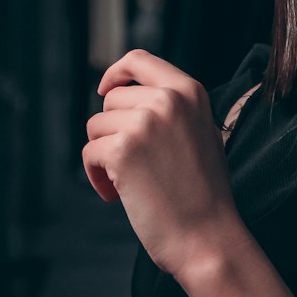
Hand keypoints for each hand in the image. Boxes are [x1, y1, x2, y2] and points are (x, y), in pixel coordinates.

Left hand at [82, 49, 236, 278]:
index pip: (139, 60)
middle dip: (112, 131)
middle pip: (112, 99)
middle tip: (130, 164)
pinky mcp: (123, 149)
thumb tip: (131, 97)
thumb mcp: (201, 133)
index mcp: (190, 91)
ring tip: (127, 182)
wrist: (207, 236)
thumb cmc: (204, 193)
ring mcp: (145, 122)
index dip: (115, 73)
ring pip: (96, 126)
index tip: (104, 90)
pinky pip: (89, 153)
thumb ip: (173, 110)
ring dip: (103, 156)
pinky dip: (96, 177)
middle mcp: (168, 99)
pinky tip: (117, 195)